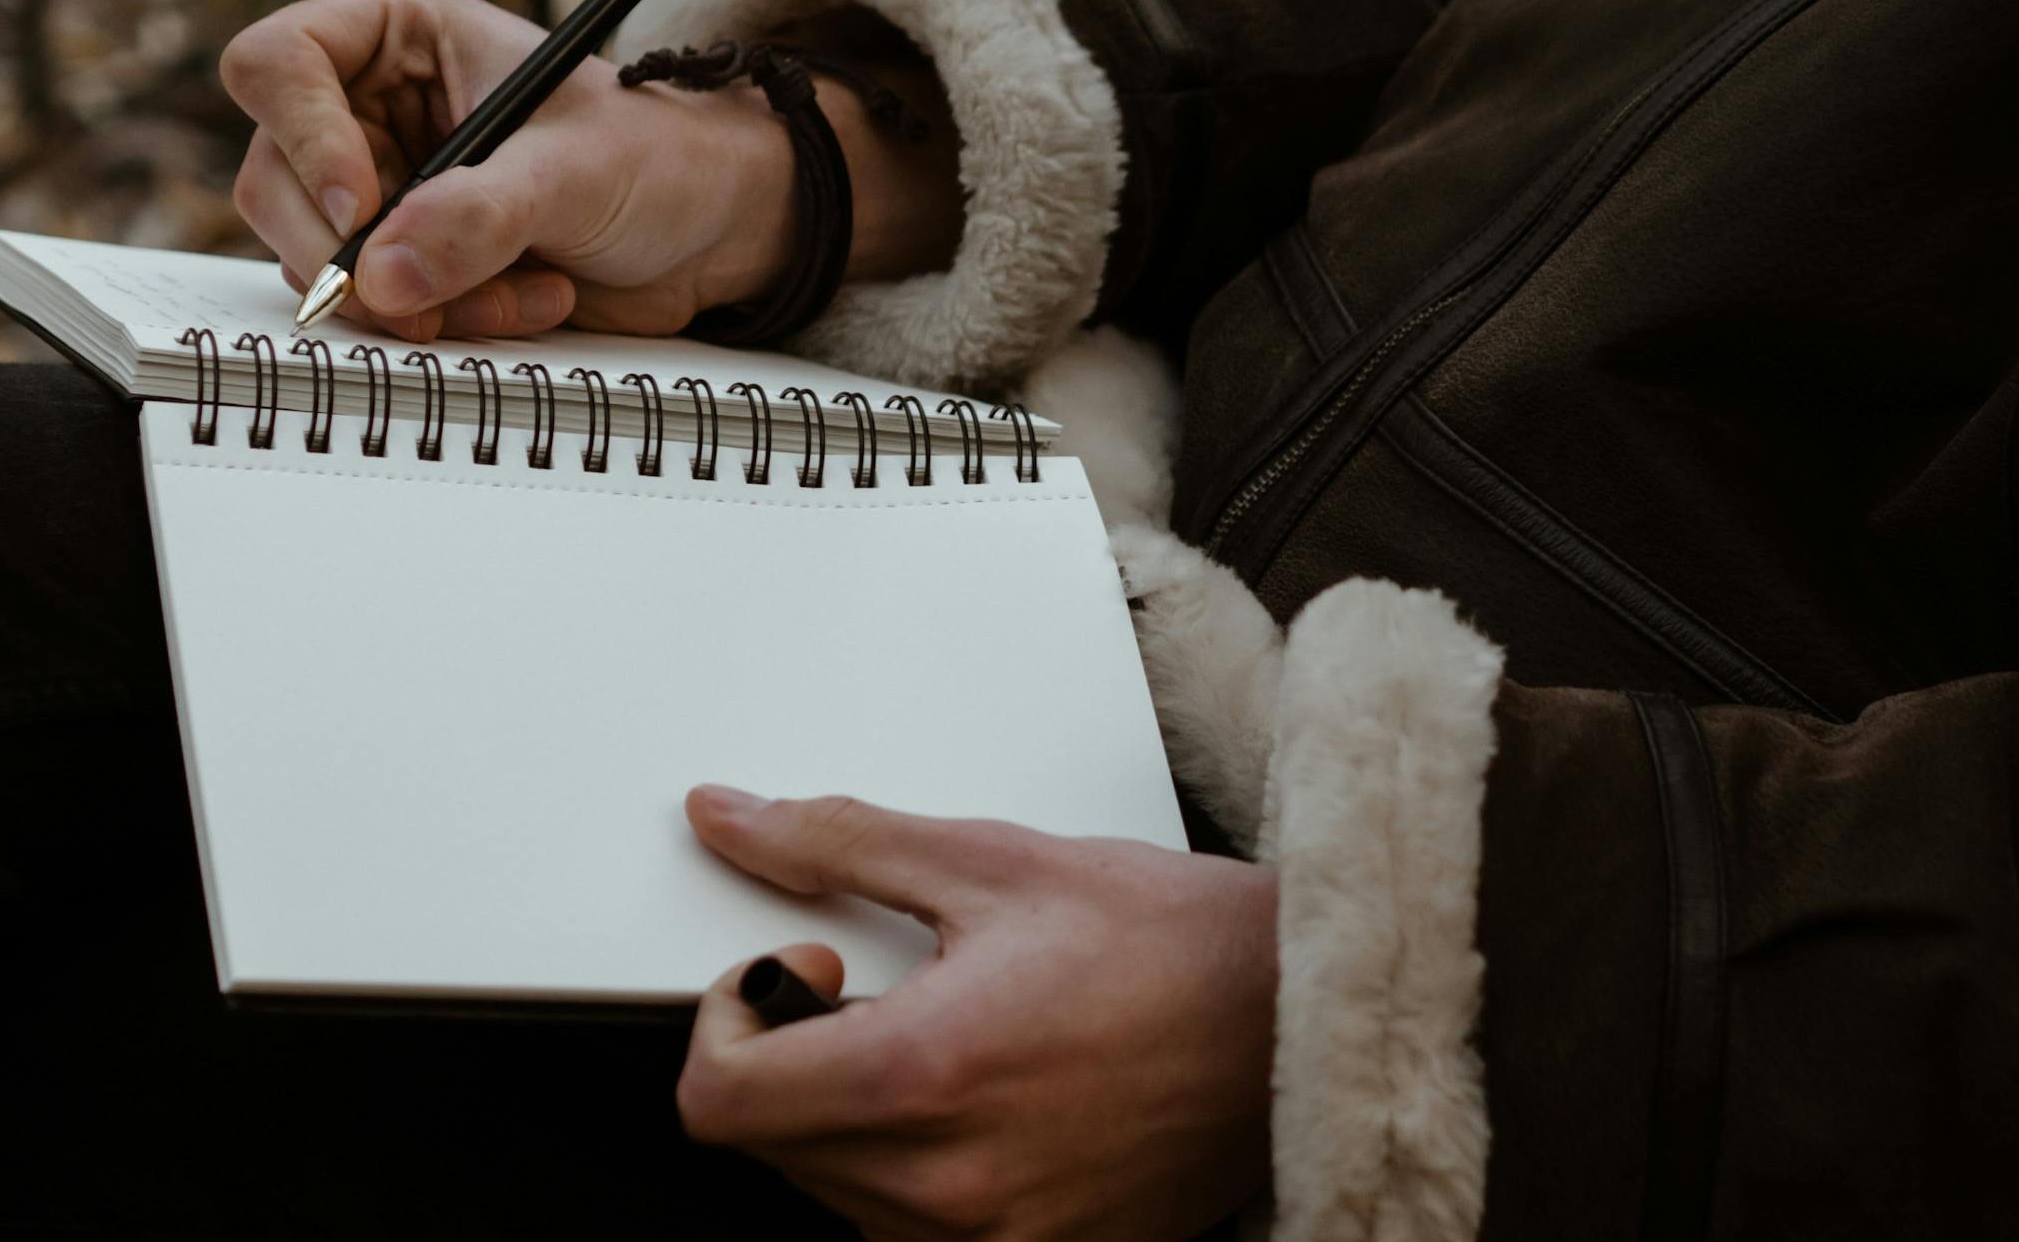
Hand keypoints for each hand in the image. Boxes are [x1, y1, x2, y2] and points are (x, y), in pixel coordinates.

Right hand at [219, 0, 959, 341]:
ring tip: (524, 290)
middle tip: (431, 298)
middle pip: (276, 183)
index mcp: (395, 31)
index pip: (277, 63)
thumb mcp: (573, 173)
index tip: (365, 209)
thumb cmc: (655, 157)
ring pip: (320, 262)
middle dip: (360, 256)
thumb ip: (477, 217)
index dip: (304, 140)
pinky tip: (524, 304)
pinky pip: (373, 308)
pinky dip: (441, 324)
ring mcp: (378, 188)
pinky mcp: (403, 260)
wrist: (709, 228)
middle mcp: (365, 105)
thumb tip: (381, 275)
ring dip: (418, 301)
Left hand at [678, 786, 1276, 1241]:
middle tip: (882, 992)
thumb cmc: (1172, 941)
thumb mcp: (991, 861)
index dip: (727, 1022)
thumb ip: (836, 842)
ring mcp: (993, 1241)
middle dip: (794, 1057)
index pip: (717, 1101)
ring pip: (834, 1190)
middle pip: (769, 1144)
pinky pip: (912, 1232)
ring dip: (852, 1115)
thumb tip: (730, 819)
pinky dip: (914, 1168)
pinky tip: (986, 1104)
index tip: (801, 972)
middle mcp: (947, 1183)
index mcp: (922, 1074)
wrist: (1301, 1022)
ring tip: (952, 1044)